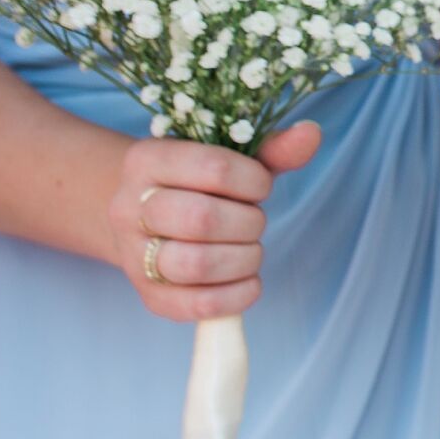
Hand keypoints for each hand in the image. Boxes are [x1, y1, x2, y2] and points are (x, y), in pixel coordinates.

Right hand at [103, 123, 321, 321]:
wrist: (148, 219)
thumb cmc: (201, 185)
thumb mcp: (231, 158)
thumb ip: (272, 149)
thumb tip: (311, 133)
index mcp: (148, 159)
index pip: (214, 168)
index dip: (254, 181)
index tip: (261, 187)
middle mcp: (129, 206)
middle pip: (201, 219)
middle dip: (248, 223)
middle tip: (255, 221)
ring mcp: (133, 254)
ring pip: (195, 264)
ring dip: (243, 259)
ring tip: (251, 250)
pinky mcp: (150, 295)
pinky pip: (197, 305)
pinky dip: (237, 296)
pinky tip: (249, 280)